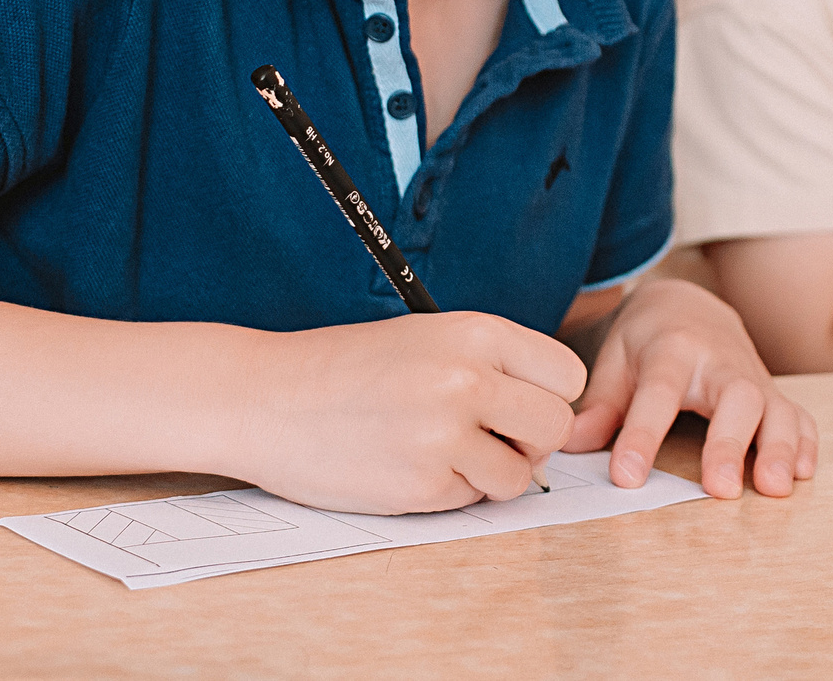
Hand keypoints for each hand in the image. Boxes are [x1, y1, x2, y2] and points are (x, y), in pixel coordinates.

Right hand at [225, 312, 586, 512]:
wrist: (266, 398)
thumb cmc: (347, 368)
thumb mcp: (428, 338)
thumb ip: (490, 365)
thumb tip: (549, 414)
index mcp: (475, 332)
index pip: (566, 375)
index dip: (548, 397)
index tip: (519, 406)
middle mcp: (468, 379)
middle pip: (555, 427)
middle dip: (532, 442)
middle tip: (494, 440)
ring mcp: (446, 435)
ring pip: (520, 475)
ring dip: (492, 474)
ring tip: (445, 454)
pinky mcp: (423, 485)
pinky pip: (472, 499)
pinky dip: (452, 492)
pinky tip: (411, 467)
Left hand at [562, 278, 817, 497]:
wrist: (690, 303)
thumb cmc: (649, 339)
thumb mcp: (615, 359)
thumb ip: (600, 403)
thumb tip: (572, 444)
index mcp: (673, 349)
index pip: (658, 393)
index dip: (642, 435)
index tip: (626, 478)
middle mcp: (720, 362)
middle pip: (736, 396)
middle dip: (730, 443)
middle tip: (720, 489)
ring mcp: (753, 377)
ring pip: (776, 407)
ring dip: (780, 448)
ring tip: (774, 488)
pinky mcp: (774, 393)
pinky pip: (800, 415)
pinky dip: (805, 443)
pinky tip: (803, 473)